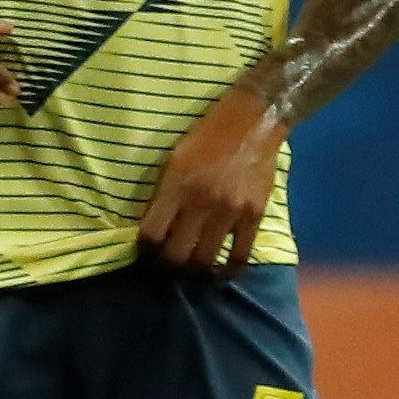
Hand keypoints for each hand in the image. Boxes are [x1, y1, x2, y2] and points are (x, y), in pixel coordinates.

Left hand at [139, 85, 284, 272]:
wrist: (252, 123)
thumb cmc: (206, 138)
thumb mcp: (173, 160)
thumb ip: (163, 195)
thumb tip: (151, 227)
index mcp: (176, 188)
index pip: (152, 234)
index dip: (144, 251)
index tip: (144, 254)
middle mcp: (201, 204)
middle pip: (176, 255)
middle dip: (166, 266)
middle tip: (164, 267)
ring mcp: (230, 212)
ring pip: (205, 260)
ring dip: (193, 272)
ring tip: (189, 272)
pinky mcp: (254, 216)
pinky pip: (239, 255)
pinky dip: (228, 270)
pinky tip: (219, 275)